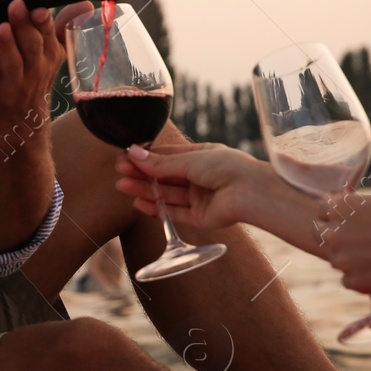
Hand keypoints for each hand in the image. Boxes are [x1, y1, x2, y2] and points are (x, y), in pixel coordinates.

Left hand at [0, 0, 68, 125]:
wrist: (19, 122)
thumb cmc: (35, 77)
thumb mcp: (53, 54)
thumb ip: (65, 27)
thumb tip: (86, 4)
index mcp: (49, 57)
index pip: (49, 37)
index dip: (44, 24)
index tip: (39, 10)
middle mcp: (33, 71)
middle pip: (31, 47)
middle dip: (24, 26)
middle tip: (15, 6)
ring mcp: (12, 85)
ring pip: (11, 64)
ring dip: (6, 45)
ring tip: (1, 27)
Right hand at [114, 143, 275, 229]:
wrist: (250, 192)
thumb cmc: (226, 167)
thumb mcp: (189, 160)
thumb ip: (160, 163)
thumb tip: (133, 153)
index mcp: (202, 156)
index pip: (168, 156)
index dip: (146, 157)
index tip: (125, 156)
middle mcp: (200, 177)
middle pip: (164, 176)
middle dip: (142, 174)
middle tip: (119, 172)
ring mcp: (200, 197)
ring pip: (166, 194)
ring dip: (145, 190)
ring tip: (123, 186)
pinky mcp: (200, 217)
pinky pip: (174, 213)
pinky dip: (156, 209)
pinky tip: (139, 203)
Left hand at [317, 191, 370, 292]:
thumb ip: (359, 211)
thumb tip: (351, 219)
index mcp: (340, 206)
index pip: (322, 210)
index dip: (335, 215)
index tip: (347, 220)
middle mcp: (334, 232)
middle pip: (321, 236)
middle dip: (337, 238)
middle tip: (362, 242)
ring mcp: (342, 259)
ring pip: (338, 260)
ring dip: (352, 259)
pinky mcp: (355, 283)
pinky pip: (349, 281)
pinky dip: (363, 278)